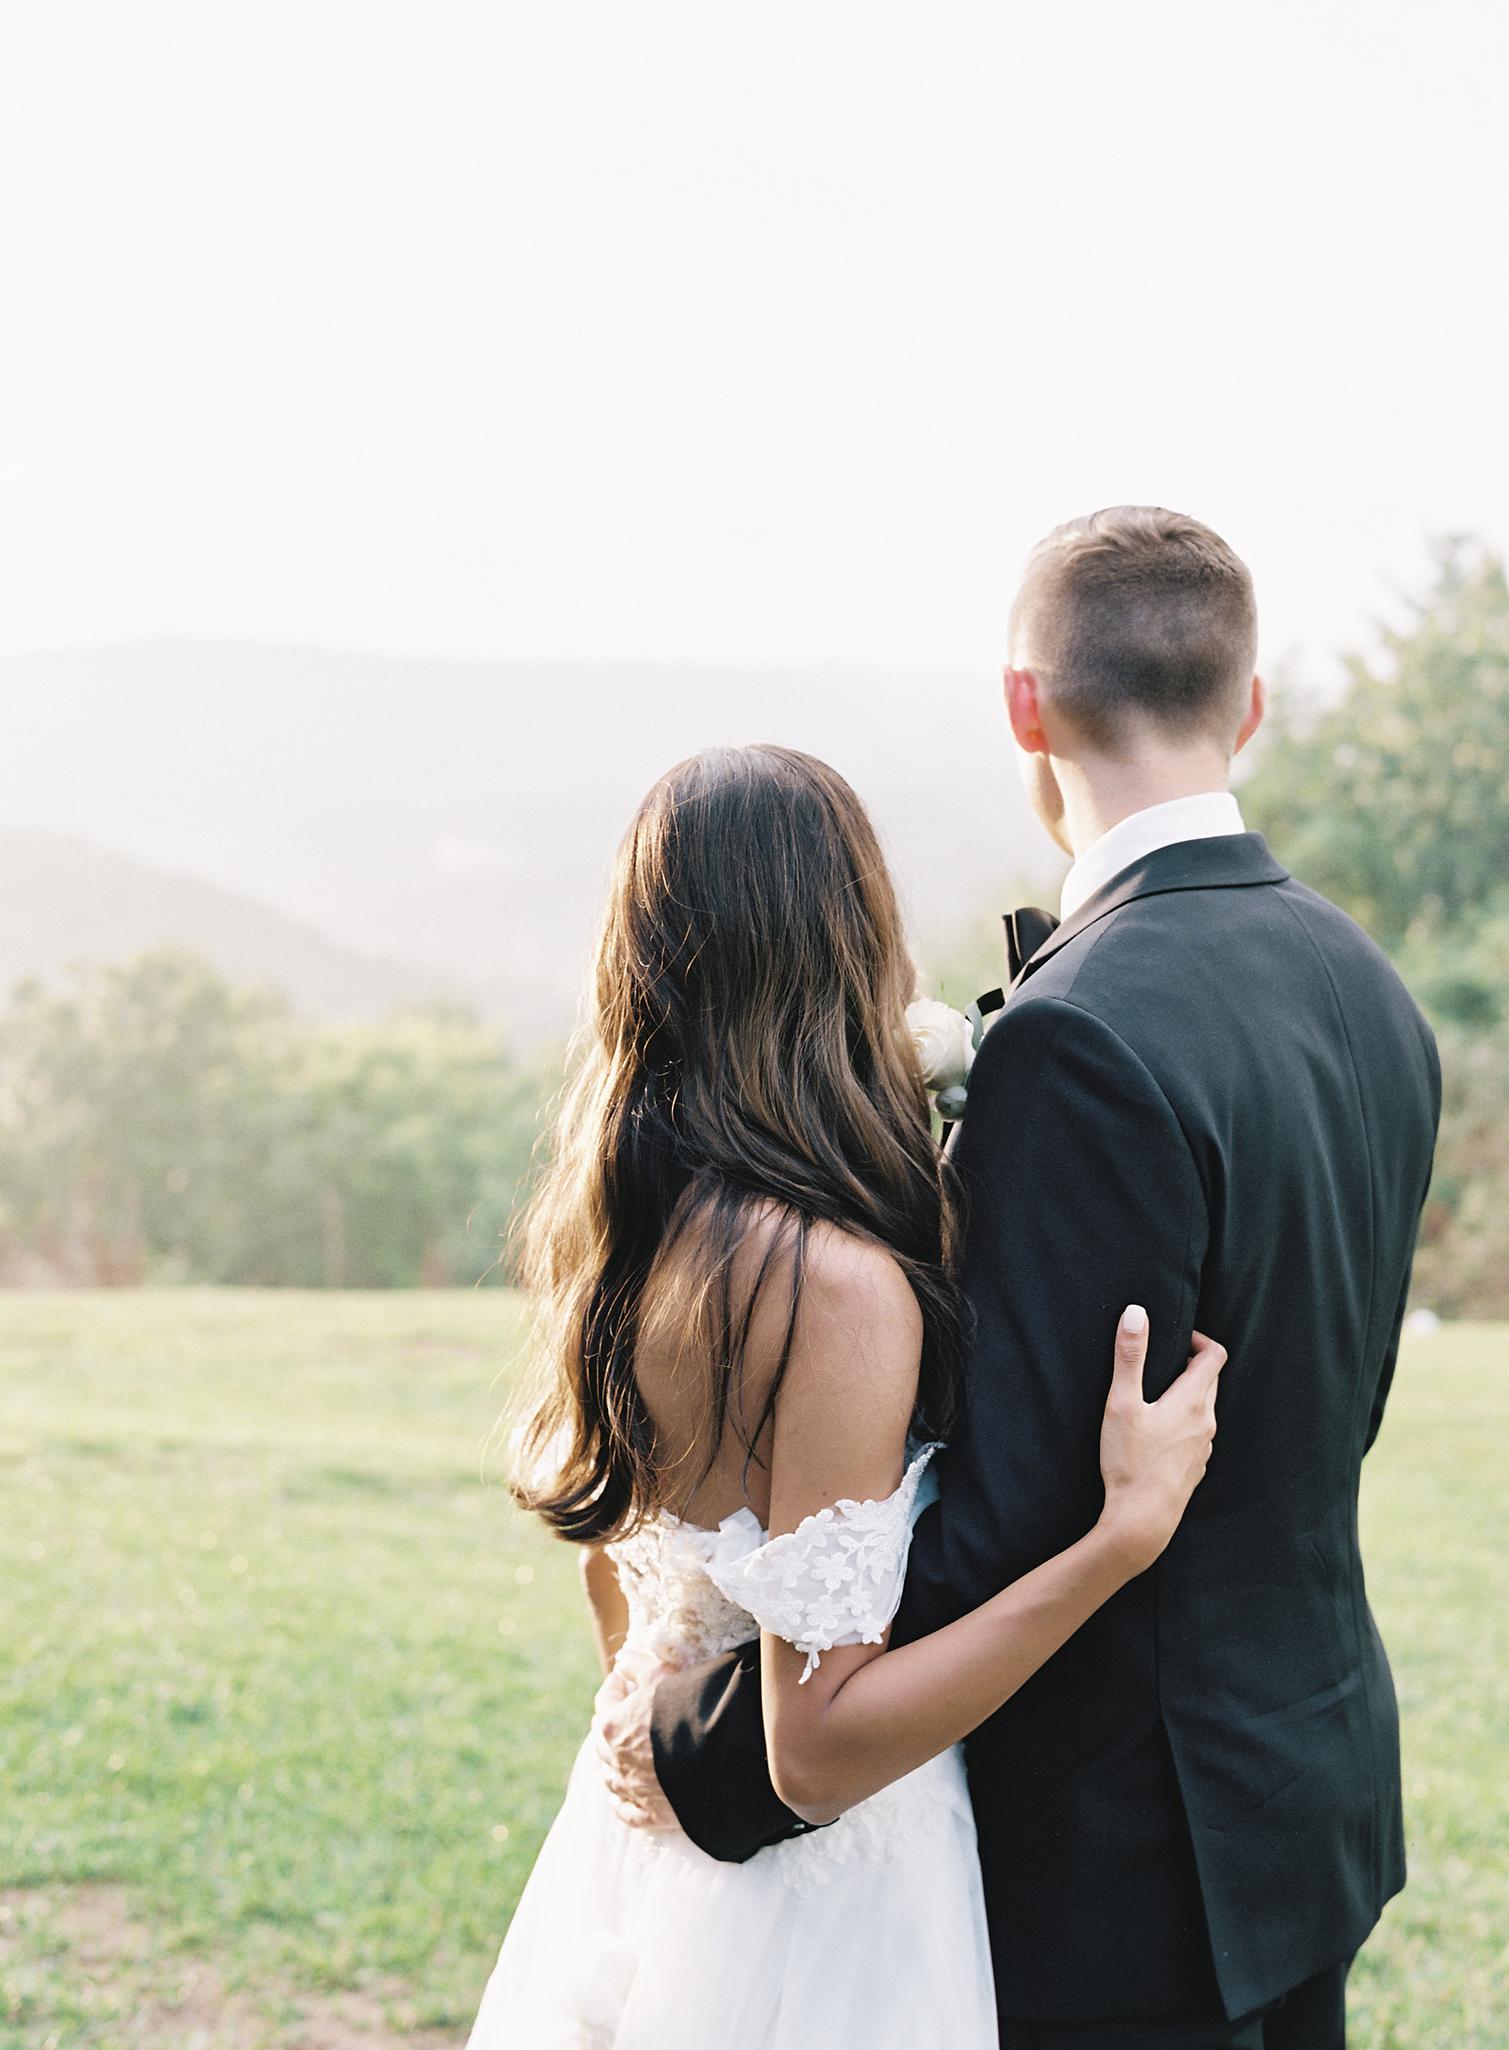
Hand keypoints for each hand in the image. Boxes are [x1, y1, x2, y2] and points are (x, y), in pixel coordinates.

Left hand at [590, 1646, 677, 1830]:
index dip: (614, 1685)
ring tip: (619, 1750)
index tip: (622, 1678)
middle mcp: (616, 1759)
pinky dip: (620, 1802)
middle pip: (602, 1738)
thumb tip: (622, 1658)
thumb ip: (637, 1665)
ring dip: (611, 1760)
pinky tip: (617, 1797)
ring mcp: (631, 1789)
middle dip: (609, 1721)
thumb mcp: (661, 1675)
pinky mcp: (649, 1812)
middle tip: (620, 1710)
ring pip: (609, 1775)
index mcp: (613, 1725)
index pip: (605, 1699)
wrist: (715, 1758)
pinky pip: (625, 1810)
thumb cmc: (686, 1709)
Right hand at [1097, 1306, 1225, 1574]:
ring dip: (1187, 1395)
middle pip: (1210, 1381)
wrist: (1141, 1522)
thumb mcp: (1122, 1404)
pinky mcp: (1194, 1469)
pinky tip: (1156, 1435)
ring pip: (1204, 1409)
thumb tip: (1136, 1313)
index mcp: (1193, 1401)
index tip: (1174, 1336)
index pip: (1214, 1356)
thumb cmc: (1130, 1462)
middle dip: (1190, 1364)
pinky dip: (1183, 1424)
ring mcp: (1203, 1449)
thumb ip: (1129, 1357)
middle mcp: (1207, 1423)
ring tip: (1155, 1397)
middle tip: (1160, 1361)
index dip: (1198, 1339)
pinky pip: (1196, 1436)